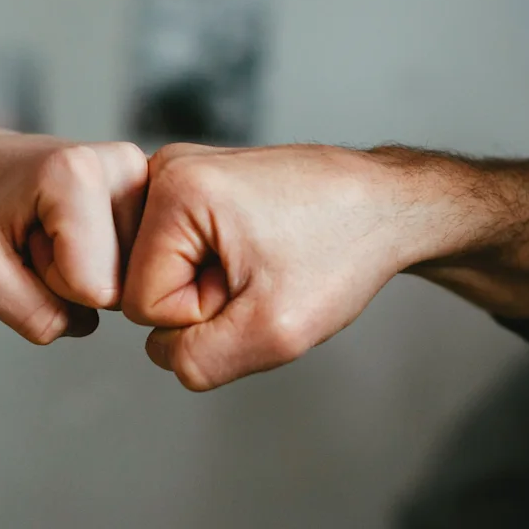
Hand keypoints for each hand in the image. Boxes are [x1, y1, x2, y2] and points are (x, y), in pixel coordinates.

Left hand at [0, 119, 147, 343]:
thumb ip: (33, 314)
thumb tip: (89, 322)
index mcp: (78, 173)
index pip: (95, 288)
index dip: (52, 283)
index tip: (27, 243)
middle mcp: (125, 165)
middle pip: (121, 284)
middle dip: (73, 277)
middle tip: (39, 237)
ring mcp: (146, 176)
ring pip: (134, 276)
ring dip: (88, 269)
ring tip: (53, 230)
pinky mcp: (154, 191)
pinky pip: (140, 263)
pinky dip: (104, 260)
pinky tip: (79, 230)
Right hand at [122, 143, 414, 389]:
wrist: (386, 204)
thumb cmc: (344, 249)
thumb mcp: (274, 331)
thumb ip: (198, 360)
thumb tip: (162, 352)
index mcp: (175, 189)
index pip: (142, 303)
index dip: (203, 314)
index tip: (255, 283)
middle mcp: (165, 168)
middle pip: (144, 283)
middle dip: (203, 298)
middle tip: (261, 272)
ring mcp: (178, 172)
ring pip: (161, 271)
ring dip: (211, 283)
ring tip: (260, 259)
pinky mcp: (192, 184)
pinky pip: (178, 253)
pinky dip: (215, 265)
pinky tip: (254, 250)